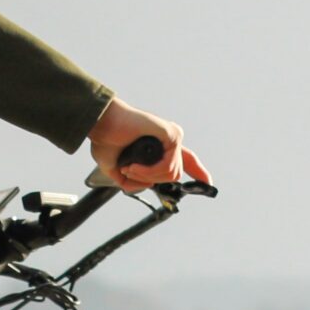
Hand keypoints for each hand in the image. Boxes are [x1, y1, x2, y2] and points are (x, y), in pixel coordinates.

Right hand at [88, 97, 209, 191]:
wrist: (100, 123)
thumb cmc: (106, 139)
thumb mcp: (116, 169)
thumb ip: (131, 182)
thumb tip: (148, 186)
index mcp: (161, 147)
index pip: (186, 160)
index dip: (198, 172)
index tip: (208, 183)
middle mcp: (170, 140)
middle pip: (175, 174)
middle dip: (151, 179)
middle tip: (129, 171)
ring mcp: (173, 136)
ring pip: (172, 173)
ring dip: (147, 176)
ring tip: (129, 167)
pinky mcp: (172, 134)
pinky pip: (169, 166)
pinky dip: (150, 172)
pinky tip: (134, 166)